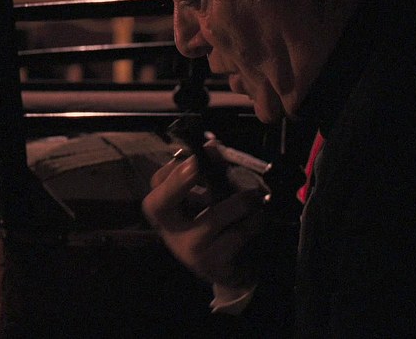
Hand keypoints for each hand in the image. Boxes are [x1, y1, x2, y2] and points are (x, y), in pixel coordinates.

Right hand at [143, 150, 268, 287]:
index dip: (179, 166)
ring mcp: (187, 249)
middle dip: (180, 181)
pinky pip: (236, 234)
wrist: (233, 270)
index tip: (204, 151)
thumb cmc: (219, 227)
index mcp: (164, 210)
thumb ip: (209, 174)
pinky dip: (253, 223)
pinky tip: (258, 221)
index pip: (158, 182)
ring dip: (241, 202)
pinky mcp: (210, 264)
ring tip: (256, 198)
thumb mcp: (210, 199)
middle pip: (158, 205)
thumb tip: (213, 144)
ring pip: (213, 217)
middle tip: (202, 162)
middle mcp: (168, 230)